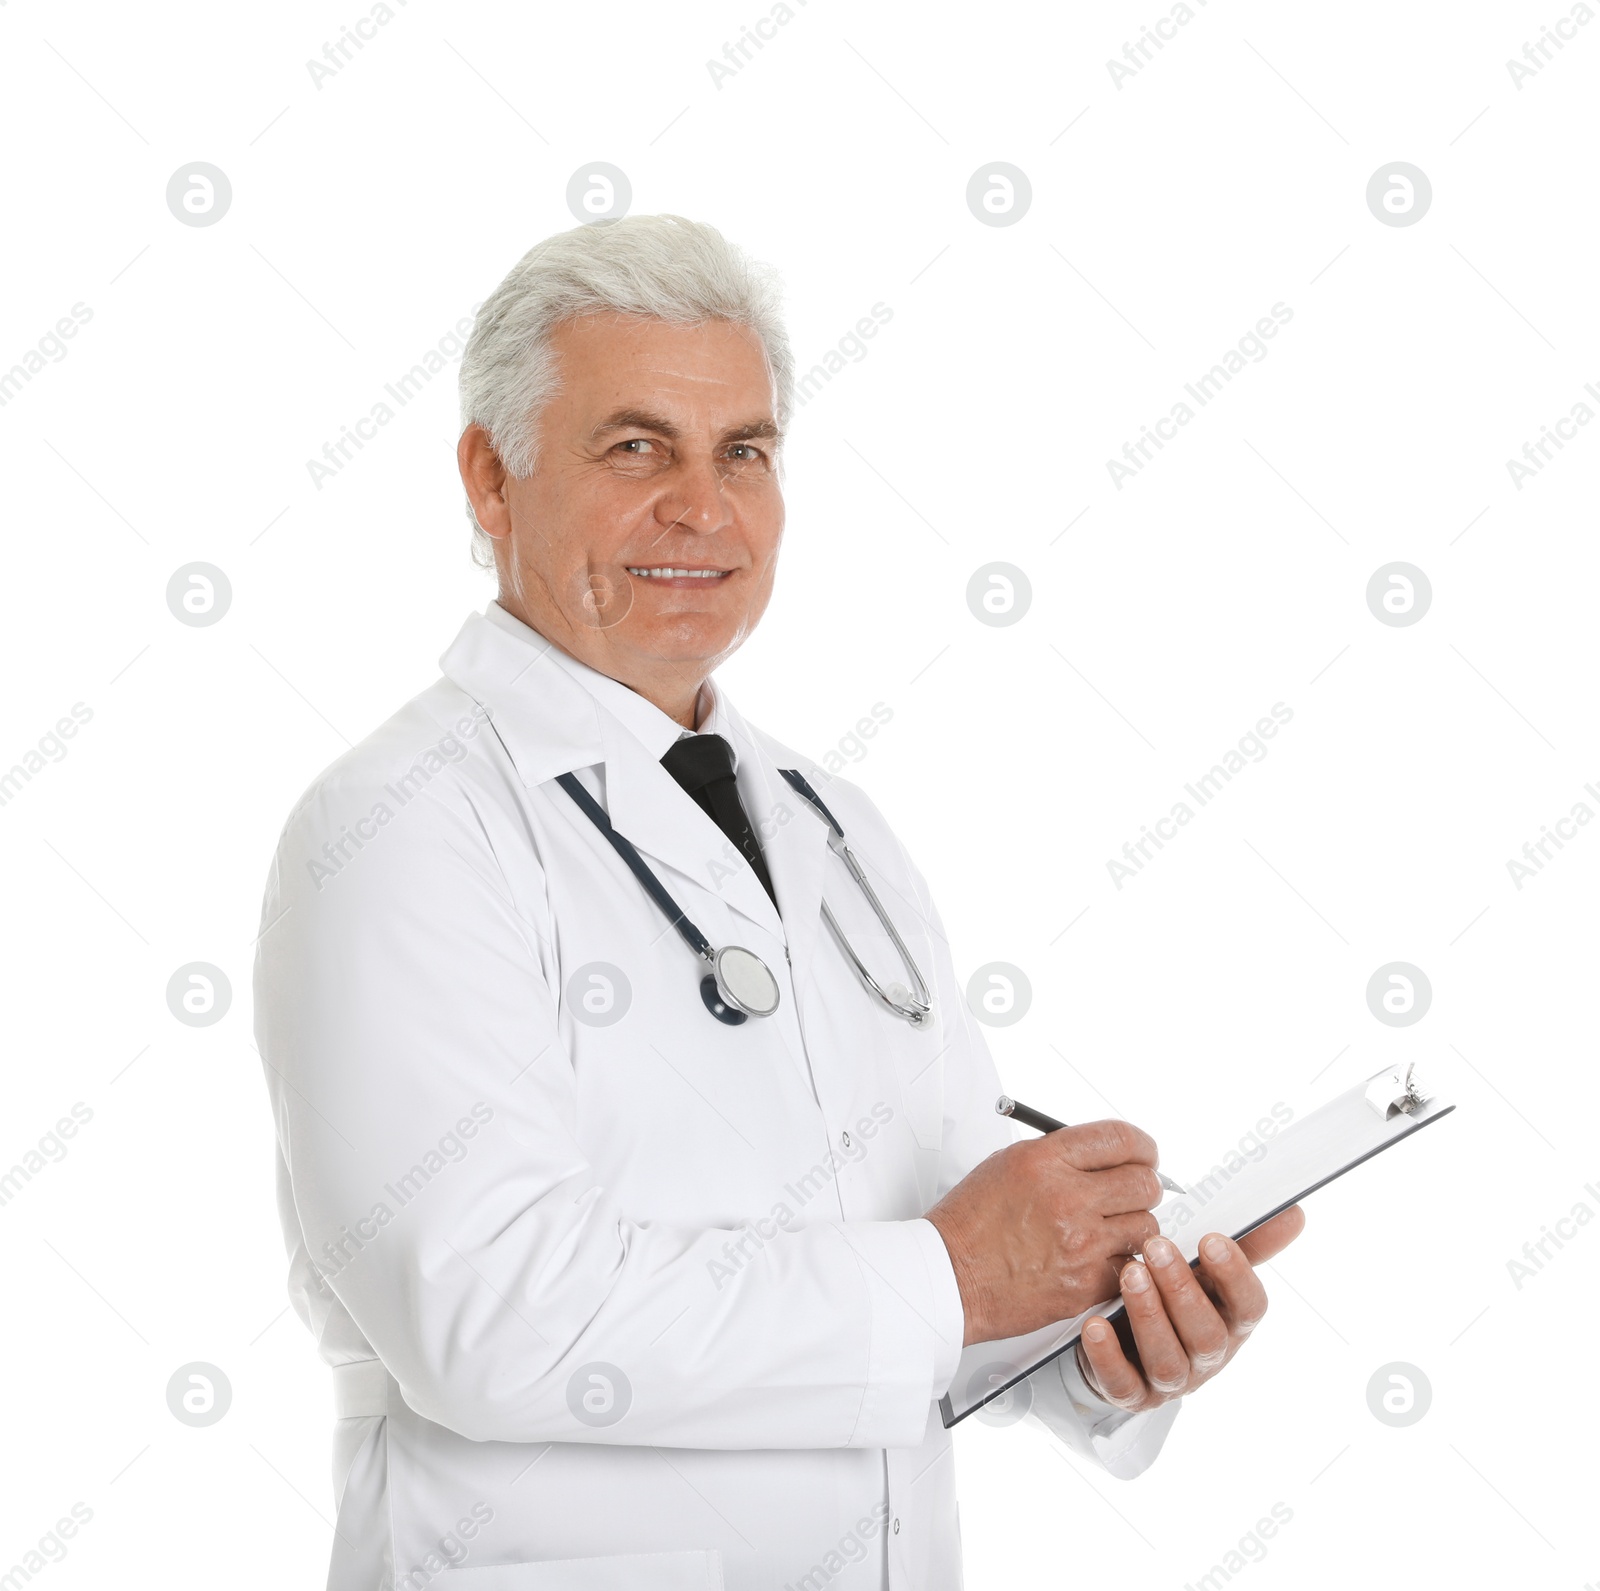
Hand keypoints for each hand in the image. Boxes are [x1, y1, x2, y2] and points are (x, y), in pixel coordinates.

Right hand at [925, 1121, 1166, 1345]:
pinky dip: (1120, 1264)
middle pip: (1144, 1183)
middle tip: (1131, 1194)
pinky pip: (1130, 1267)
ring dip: (1133, 1228)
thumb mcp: (1008, 1164)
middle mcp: (1067, 1198)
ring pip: (1146, 1227)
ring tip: (1109, 1231)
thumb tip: (1102, 1157)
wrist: (950, 1275)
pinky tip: (1097, 1259)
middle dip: (1142, 1187)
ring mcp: (1080, 1243)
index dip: (1142, 1147)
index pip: (1120, 1139)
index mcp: (1045, 1160)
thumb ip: (1059, 1157)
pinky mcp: (1085, 1283)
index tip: (1145, 1155)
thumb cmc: (970, 1223)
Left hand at [1074, 1205, 1305, 1411]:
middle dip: (1182, 1289)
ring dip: (1149, 1316)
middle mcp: (1206, 1357)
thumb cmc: (1177, 1296)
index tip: (1211, 1240)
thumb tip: (1293, 1212)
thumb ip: (1246, 1243)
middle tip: (1156, 1246)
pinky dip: (1107, 1357)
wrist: (1129, 1340)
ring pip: (1166, 1360)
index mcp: (1231, 1322)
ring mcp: (1170, 1381)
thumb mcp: (1209, 1270)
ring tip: (1130, 1274)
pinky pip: (1120, 1384)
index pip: (1249, 1308)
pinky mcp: (1129, 1394)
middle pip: (1205, 1335)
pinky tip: (1095, 1325)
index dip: (1235, 1276)